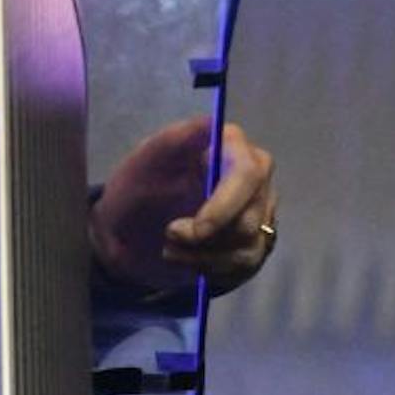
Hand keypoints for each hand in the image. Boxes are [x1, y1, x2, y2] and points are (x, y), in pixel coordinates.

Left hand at [90, 115, 276, 295]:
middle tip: (168, 239)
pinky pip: (246, 267)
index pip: (247, 175)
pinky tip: (189, 261)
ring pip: (248, 249)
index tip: (185, 231)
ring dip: (203, 259)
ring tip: (171, 251)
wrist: (133, 226)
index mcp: (232, 146)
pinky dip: (211, 271)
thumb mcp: (145, 160)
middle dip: (203, 240)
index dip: (221, 208)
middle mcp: (256, 177)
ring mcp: (261, 210)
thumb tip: (208, 123)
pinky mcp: (257, 242)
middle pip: (249, 221)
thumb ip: (173, 140)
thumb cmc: (139, 186)